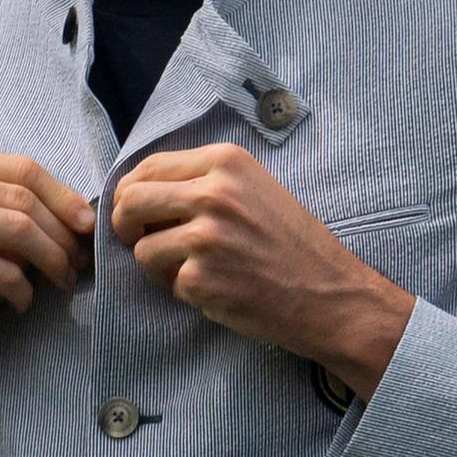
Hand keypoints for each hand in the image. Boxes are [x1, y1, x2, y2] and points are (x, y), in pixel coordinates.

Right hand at [0, 144, 97, 456]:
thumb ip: (16, 209)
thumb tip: (83, 213)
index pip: (21, 169)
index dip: (64, 198)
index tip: (88, 226)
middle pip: (23, 197)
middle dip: (62, 233)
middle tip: (79, 261)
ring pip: (19, 229)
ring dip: (52, 260)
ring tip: (62, 280)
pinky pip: (4, 269)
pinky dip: (23, 290)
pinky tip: (21, 303)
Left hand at [112, 144, 412, 398]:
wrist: (331, 294)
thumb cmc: (293, 245)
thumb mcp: (255, 190)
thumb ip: (204, 182)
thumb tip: (140, 192)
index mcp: (227, 162)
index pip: (148, 166)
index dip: (131, 191)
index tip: (137, 212)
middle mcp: (214, 193)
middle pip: (131, 200)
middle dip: (125, 225)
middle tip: (139, 241)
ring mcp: (206, 237)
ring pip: (141, 248)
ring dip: (157, 265)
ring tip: (193, 270)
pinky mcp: (200, 278)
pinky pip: (165, 283)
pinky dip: (183, 291)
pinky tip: (216, 289)